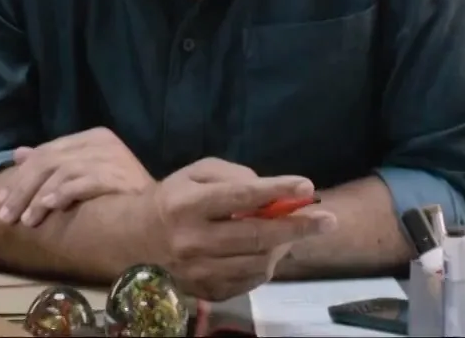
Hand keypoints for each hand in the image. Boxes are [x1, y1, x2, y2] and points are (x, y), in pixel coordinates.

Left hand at [0, 127, 154, 226]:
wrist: (160, 211)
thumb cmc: (118, 193)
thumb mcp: (82, 173)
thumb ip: (52, 163)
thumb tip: (17, 154)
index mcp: (92, 137)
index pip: (46, 152)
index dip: (19, 177)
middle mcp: (101, 142)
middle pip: (49, 161)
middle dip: (22, 190)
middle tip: (5, 216)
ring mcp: (111, 157)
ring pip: (61, 172)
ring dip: (38, 198)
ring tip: (26, 221)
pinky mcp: (119, 175)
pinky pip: (83, 182)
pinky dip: (62, 194)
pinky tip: (48, 207)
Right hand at [148, 158, 337, 301]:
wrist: (136, 239)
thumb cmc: (175, 198)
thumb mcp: (197, 173)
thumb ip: (234, 176)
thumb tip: (272, 192)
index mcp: (188, 205)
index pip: (240, 197)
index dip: (277, 192)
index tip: (308, 187)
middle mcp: (192, 241)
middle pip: (256, 237)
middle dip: (298, 227)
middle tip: (328, 220)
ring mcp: (199, 272)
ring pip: (258, 262)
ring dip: (286, 246)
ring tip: (298, 232)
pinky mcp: (205, 292)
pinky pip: (250, 281)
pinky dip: (268, 265)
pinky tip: (272, 250)